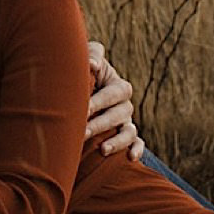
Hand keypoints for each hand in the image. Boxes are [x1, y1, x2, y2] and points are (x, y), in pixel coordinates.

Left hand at [84, 40, 145, 161]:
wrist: (75, 93)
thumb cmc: (81, 73)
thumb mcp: (86, 59)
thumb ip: (92, 55)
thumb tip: (93, 66)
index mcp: (117, 85)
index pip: (115, 92)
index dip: (101, 101)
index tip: (83, 109)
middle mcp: (124, 103)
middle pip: (120, 114)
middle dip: (101, 123)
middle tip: (82, 131)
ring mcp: (126, 121)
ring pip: (129, 132)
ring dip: (118, 141)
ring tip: (103, 150)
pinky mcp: (127, 136)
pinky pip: (137, 143)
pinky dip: (137, 150)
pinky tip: (131, 158)